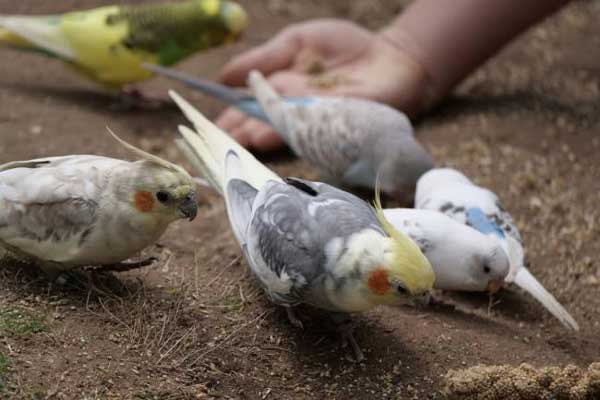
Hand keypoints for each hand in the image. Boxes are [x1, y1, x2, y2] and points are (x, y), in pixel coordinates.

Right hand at [217, 19, 427, 151]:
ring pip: (276, 131)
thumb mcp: (299, 40)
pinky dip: (282, 134)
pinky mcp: (333, 127)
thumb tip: (226, 74)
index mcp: (279, 90)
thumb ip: (267, 55)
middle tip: (209, 144)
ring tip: (232, 141)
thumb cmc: (345, 46)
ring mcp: (311, 121)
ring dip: (253, 136)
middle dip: (234, 133)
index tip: (200, 126)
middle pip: (257, 124)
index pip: (246, 107)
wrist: (389, 57)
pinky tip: (263, 135)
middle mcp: (291, 110)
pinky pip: (304, 133)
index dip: (225, 116)